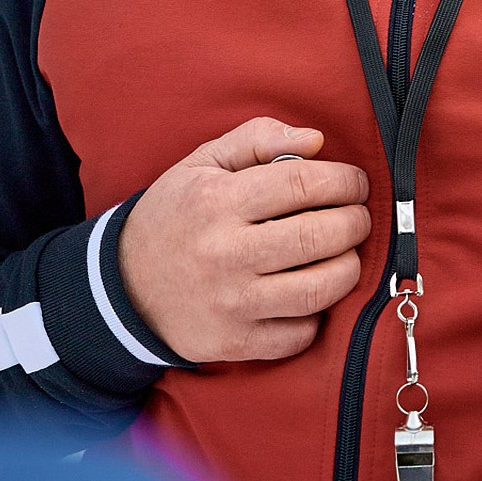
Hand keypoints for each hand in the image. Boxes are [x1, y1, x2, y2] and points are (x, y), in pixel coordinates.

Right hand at [118, 117, 372, 363]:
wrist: (125, 285)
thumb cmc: (175, 215)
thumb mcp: (202, 163)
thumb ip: (258, 139)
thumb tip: (316, 140)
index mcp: (217, 201)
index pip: (303, 183)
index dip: (344, 181)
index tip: (354, 183)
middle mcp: (225, 253)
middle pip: (319, 236)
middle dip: (355, 222)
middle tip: (356, 216)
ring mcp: (232, 302)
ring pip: (320, 289)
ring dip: (348, 267)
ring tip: (344, 252)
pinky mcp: (236, 341)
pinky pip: (301, 334)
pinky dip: (318, 315)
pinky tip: (310, 292)